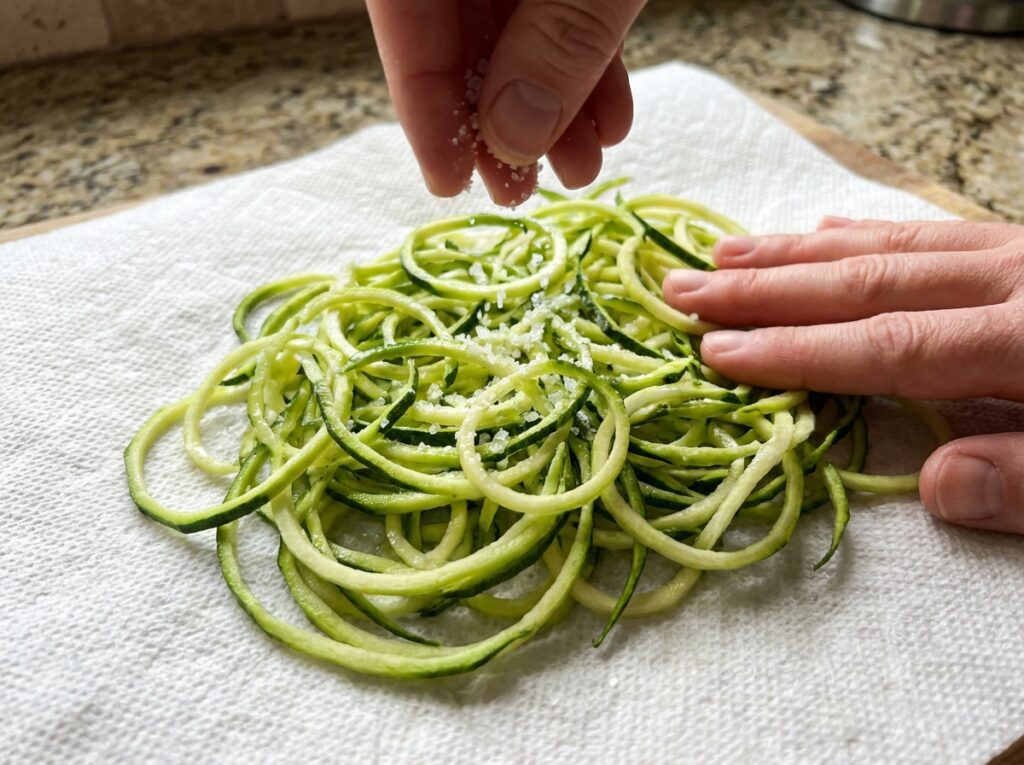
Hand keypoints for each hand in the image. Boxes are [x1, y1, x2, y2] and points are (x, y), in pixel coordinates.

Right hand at [366, 0, 644, 205]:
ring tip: (581, 168)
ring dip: (552, 107)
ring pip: (516, 31)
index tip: (447, 180)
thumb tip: (513, 135)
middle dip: (497, 120)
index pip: (404, 20)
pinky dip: (588, 65)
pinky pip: (565, 12)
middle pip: (455, 36)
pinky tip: (610, 120)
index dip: (423, 104)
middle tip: (518, 192)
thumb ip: (556, 38)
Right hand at [662, 218, 1023, 534]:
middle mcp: (1016, 279)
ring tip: (725, 253)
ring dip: (798, 252)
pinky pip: (931, 229)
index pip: (887, 346)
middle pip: (866, 284)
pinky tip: (823, 231)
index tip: (717, 351)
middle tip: (684, 289)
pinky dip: (867, 231)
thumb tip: (936, 488)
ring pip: (888, 246)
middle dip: (765, 290)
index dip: (796, 350)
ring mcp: (1021, 251)